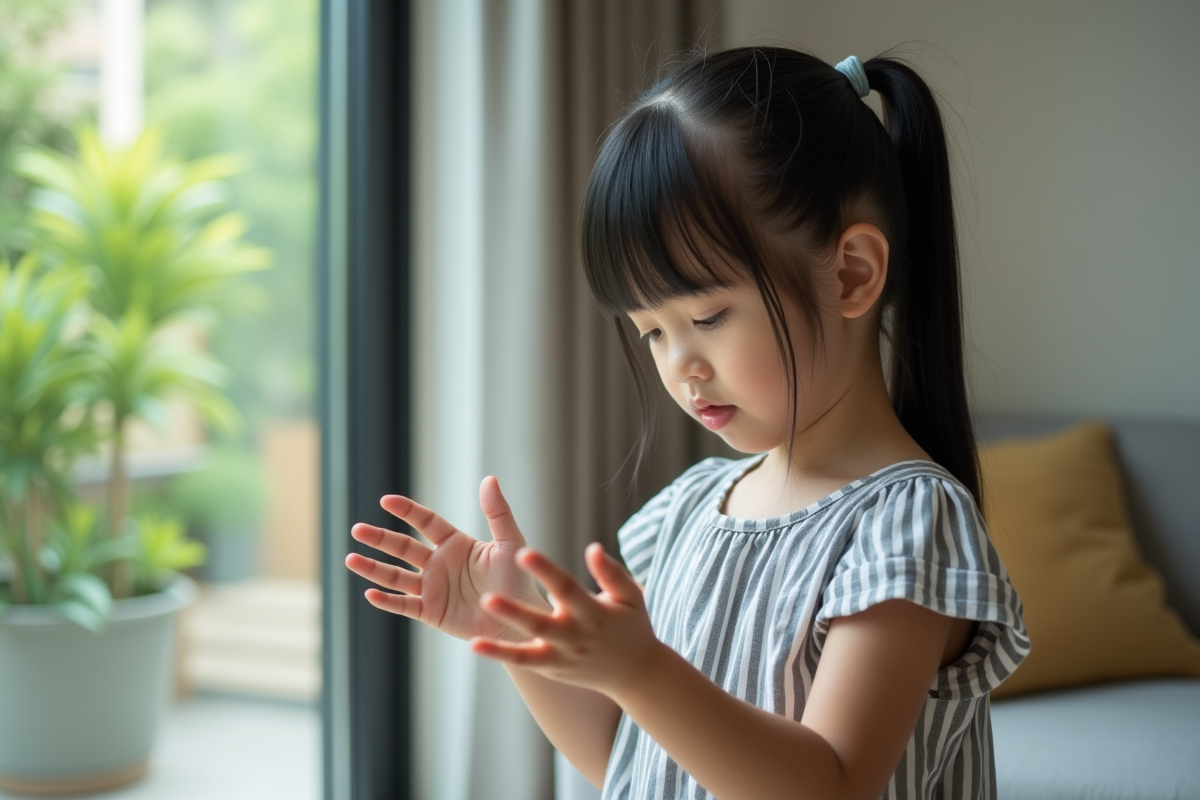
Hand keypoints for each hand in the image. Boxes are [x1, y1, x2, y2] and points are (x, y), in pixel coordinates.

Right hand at [345, 476, 546, 641]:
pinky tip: (369, 593)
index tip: (386, 501)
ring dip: (373, 568)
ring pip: (396, 576)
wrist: (520, 619)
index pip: (425, 522)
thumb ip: (498, 512)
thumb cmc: (519, 579)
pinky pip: (404, 605)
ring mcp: (433, 588)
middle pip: (403, 547)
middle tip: (357, 529)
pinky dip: (386, 600)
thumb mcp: (509, 543)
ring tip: (351, 558)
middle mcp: (439, 563)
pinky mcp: (431, 612)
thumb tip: (489, 478)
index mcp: (455, 543)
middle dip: (380, 538)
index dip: (407, 511)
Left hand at [470, 542, 660, 696]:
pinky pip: (523, 662)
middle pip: (540, 624)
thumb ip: (612, 573)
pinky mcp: (552, 669)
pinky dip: (500, 654)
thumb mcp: (631, 596)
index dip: (545, 571)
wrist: (635, 673)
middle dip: (514, 611)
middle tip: (487, 595)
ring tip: (478, 621)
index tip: (523, 553)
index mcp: (594, 613)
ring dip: (501, 637)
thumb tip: (593, 549)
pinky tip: (475, 645)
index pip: (566, 588)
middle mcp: (575, 636)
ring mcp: (562, 656)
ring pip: (528, 648)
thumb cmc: (631, 625)